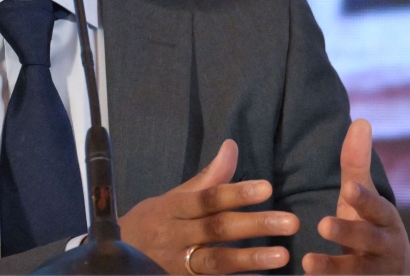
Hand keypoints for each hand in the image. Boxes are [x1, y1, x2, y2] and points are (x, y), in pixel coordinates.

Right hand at [119, 139, 298, 273]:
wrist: (119, 256)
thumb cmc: (155, 221)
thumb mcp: (175, 197)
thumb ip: (208, 177)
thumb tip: (231, 146)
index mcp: (174, 209)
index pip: (207, 199)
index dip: (236, 193)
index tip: (267, 188)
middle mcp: (176, 236)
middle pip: (216, 229)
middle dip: (254, 226)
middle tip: (290, 221)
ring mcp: (178, 264)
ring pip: (216, 262)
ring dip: (250, 260)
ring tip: (282, 256)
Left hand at [303, 119, 409, 274]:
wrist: (395, 273)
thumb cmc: (371, 224)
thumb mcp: (365, 195)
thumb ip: (357, 163)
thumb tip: (361, 121)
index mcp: (384, 219)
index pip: (376, 207)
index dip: (364, 199)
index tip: (348, 189)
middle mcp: (383, 247)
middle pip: (367, 240)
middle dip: (348, 234)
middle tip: (324, 224)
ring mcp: (373, 272)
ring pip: (356, 272)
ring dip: (332, 269)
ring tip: (308, 264)